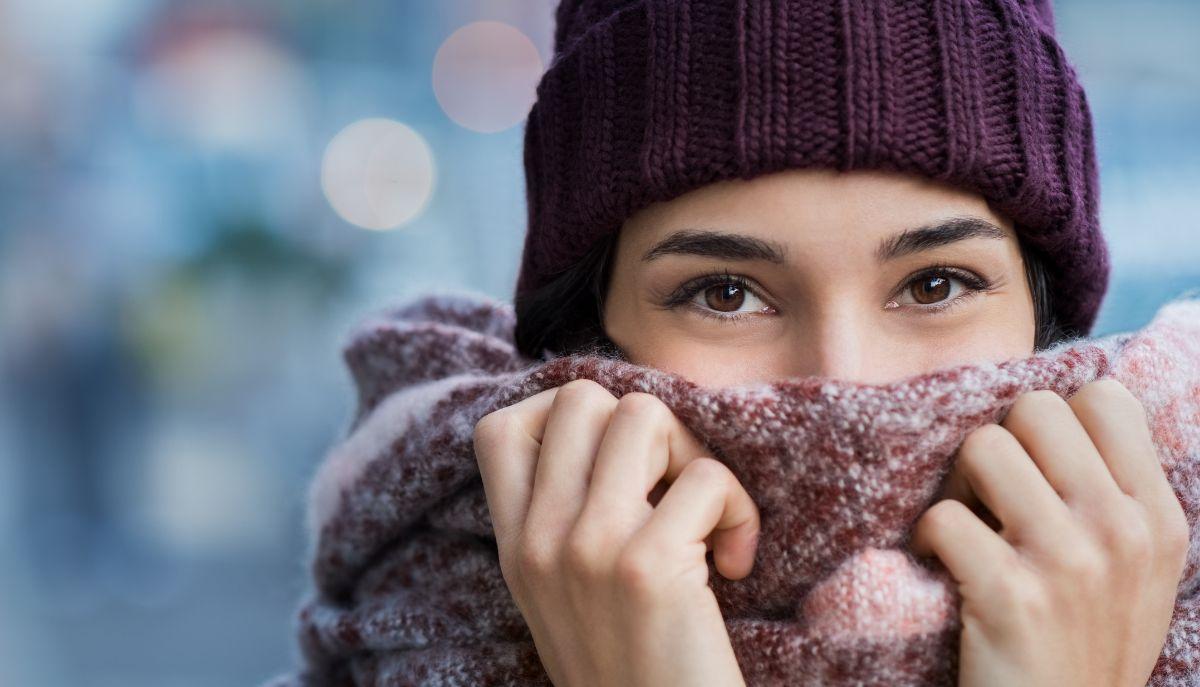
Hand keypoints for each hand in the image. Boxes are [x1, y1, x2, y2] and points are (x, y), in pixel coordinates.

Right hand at [472, 378, 759, 686]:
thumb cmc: (633, 670)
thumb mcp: (565, 596)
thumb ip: (564, 520)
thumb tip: (616, 426)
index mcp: (514, 546)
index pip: (501, 428)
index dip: (565, 419)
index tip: (617, 465)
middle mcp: (538, 539)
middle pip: (583, 399)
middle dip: (646, 428)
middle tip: (672, 489)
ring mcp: (586, 548)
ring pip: (644, 415)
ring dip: (694, 456)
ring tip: (706, 519)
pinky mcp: (645, 566)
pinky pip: (706, 477)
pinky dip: (739, 511)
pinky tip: (737, 565)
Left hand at [909, 379, 1190, 686]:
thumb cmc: (1085, 643)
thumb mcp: (1136, 570)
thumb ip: (1112, 495)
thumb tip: (1052, 415)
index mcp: (1157, 516)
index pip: (1105, 398)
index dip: (1054, 422)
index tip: (1037, 467)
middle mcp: (1121, 529)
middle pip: (1034, 409)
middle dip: (999, 444)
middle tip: (990, 496)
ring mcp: (1069, 560)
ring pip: (984, 447)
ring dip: (958, 486)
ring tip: (968, 529)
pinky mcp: (1011, 595)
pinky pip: (945, 515)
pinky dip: (928, 538)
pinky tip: (943, 566)